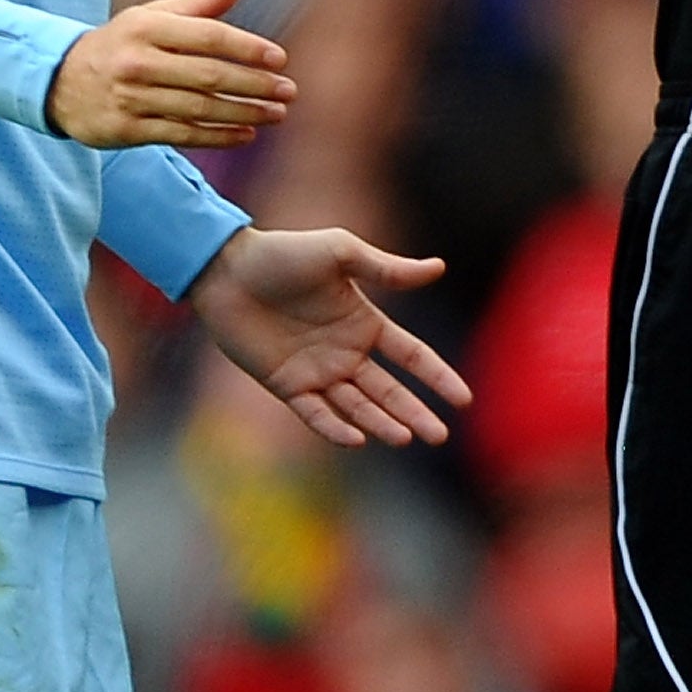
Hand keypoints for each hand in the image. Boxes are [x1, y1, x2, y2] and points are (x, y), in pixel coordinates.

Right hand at [45, 0, 290, 149]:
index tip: (280, 58)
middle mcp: (138, 62)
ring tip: (277, 114)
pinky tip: (246, 133)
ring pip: (198, 109)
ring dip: (244, 113)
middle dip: (254, 85)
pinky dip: (217, 136)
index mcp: (148, 27)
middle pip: (208, 76)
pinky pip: (181, 135)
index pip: (209, 37)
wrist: (58, 82)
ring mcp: (131, 98)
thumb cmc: (121, 43)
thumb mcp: (152, 15)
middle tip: (289, 91)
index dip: (247, 48)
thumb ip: (199, 4)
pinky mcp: (126, 130)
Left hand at [186, 224, 475, 448]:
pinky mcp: (286, 385)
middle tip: (440, 436)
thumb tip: (440, 268)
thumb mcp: (342, 253)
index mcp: (365, 322)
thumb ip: (387, 268)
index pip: (412, 356)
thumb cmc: (285, 254)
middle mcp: (346, 352)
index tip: (463, 399)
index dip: (437, 377)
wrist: (228, 270)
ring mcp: (317, 372)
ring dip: (382, 423)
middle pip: (390, 390)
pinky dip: (335, 428)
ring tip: (407, 438)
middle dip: (416, 413)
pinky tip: (358, 439)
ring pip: (358, 406)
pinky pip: (315, 413)